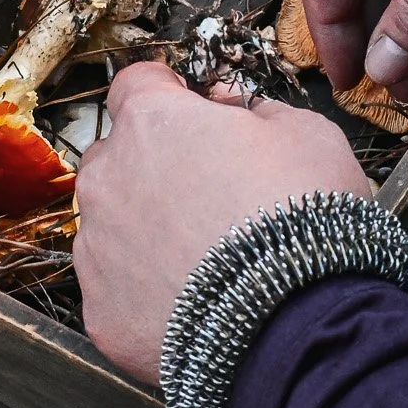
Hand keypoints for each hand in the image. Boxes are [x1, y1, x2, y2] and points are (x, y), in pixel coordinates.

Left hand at [73, 60, 370, 383]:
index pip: (137, 84)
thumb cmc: (303, 218)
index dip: (168, 94)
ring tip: (205, 259)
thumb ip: (261, 110)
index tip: (191, 110)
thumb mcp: (309, 134)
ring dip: (146, 231)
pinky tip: (194, 301)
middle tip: (208, 193)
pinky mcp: (100, 313)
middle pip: (117, 155)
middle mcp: (109, 178)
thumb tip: (237, 109)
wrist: (297, 323)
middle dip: (154, 165)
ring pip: (111, 225)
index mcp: (153, 122)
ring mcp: (98, 249)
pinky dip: (146, 293)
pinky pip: (116, 290)